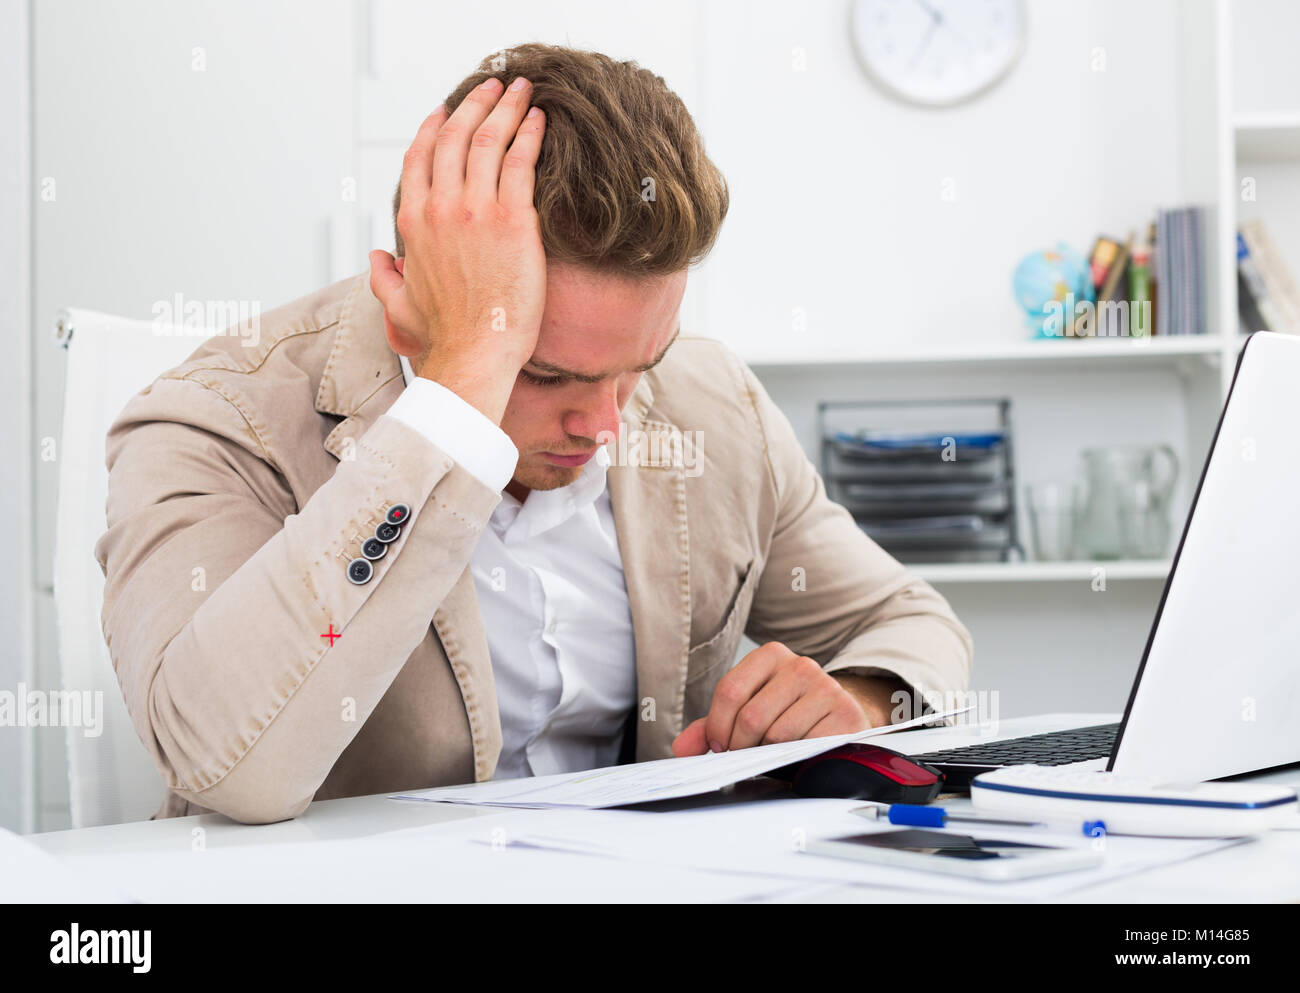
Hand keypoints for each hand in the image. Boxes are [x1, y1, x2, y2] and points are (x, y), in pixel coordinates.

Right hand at [369, 76, 547, 422]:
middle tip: (495, 87)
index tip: (448, 109)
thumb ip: (382, 278)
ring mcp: (477, 210)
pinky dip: (531, 135)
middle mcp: (441, 208)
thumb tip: (374, 259)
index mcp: (413, 222)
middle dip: (477, 103)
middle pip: (455, 137)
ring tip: (522, 90)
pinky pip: (522, 163)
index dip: (434, 126)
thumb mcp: (398, 306)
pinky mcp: (513, 221)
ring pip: (489, 141)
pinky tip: (540, 121)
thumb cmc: (443, 337)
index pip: (420, 157)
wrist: (475, 354)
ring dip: (507, 108)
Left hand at [671, 642, 878, 756]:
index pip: (729, 691)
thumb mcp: (748, 710)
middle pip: (751, 716)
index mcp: (771, 655)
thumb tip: (682, 748)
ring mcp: (826, 688)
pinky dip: (796, 758)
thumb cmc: (786, 714)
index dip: (717, 726)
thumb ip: (712, 726)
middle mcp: (800, 665)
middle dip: (740, 746)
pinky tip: (799, 753)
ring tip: (773, 752)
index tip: (718, 745)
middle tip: (743, 755)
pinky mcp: (845, 714)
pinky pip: (806, 746)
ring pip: (777, 734)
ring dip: (768, 753)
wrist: (838, 716)